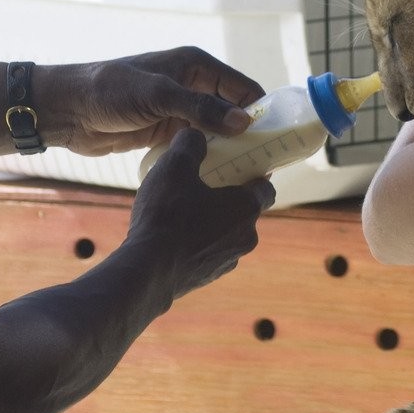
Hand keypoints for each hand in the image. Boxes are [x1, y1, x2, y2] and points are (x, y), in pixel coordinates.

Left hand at [33, 47, 263, 155]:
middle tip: (265, 163)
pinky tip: (218, 178)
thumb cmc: (110, 91)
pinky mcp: (165, 131)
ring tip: (247, 174)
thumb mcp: (158, 96)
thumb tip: (245, 123)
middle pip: (233, 110)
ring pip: (216, 130)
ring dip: (229, 148)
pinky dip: (207, 158)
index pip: (243, 87)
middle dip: (249, 133)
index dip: (262, 110)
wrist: (68, 110)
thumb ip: (201, 108)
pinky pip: (196, 145)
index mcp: (196, 66)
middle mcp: (192, 86)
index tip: (278, 138)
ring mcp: (179, 110)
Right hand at [126, 128, 272, 297]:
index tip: (239, 166)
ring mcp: (226, 262)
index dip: (254, 175)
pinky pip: (206, 254)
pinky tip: (171, 237)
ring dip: (212, 224)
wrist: (147, 272)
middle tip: (205, 184)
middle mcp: (245, 238)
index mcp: (246, 208)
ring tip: (183, 211)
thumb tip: (195, 133)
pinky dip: (196, 245)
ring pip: (225, 235)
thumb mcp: (175, 166)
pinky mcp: (206, 279)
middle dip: (228, 198)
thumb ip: (190, 143)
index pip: (266, 188)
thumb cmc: (167, 216)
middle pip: (245, 212)